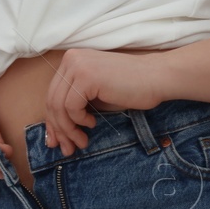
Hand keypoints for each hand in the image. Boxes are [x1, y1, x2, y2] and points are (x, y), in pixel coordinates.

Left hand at [43, 49, 171, 155]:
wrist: (157, 77)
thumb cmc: (131, 88)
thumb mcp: (95, 97)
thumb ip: (74, 107)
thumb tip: (54, 134)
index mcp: (71, 60)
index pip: (52, 95)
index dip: (53, 122)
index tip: (57, 142)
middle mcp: (71, 59)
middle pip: (52, 102)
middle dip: (59, 130)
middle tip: (68, 149)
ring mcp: (77, 66)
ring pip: (59, 106)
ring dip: (68, 130)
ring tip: (81, 142)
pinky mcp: (86, 76)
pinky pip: (71, 107)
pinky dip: (79, 120)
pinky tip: (93, 123)